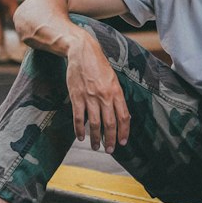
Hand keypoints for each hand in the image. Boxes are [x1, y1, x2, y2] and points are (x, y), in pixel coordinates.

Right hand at [65, 32, 130, 152]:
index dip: (124, 131)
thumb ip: (116, 97)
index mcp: (116, 92)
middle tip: (110, 150)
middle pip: (110, 124)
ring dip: (96, 138)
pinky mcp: (77, 97)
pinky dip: (80, 129)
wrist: (82, 52)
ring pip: (95, 124)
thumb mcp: (113, 79)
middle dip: (111, 140)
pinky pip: (79, 118)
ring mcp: (90, 97)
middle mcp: (105, 96)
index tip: (123, 142)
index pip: (124, 117)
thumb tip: (121, 115)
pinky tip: (81, 137)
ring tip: (96, 147)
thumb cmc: (99, 66)